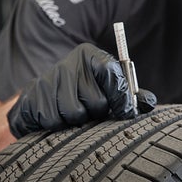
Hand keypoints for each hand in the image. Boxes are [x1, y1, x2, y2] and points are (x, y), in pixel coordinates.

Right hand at [8, 43, 156, 137]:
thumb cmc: (82, 91)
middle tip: (91, 111)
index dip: (122, 98)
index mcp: (90, 55)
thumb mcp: (106, 86)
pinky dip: (58, 126)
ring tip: (74, 114)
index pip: (113, 74)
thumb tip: (149, 102)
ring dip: (77, 122)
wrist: (42, 93)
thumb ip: (130, 94)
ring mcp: (47, 80)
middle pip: (96, 101)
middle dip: (97, 113)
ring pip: (74, 114)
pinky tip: (57, 117)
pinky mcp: (32, 97)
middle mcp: (68, 64)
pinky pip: (53, 121)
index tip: (126, 112)